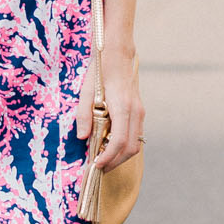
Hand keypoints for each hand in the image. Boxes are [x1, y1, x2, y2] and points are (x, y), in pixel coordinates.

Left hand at [75, 48, 143, 170]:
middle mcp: (136, 112)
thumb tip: (83, 138)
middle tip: (99, 168)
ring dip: (121, 156)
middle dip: (115, 162)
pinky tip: (110, 146)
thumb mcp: (86, 92)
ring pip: (136, 143)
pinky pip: (136, 135)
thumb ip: (84, 115)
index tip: (96, 164)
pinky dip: (125, 146)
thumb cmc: (100, 71)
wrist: (117, 55)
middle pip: (131, 148)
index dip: (108, 156)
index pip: (119, 141)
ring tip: (104, 160)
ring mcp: (140, 112)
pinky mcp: (139, 112)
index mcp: (122, 107)